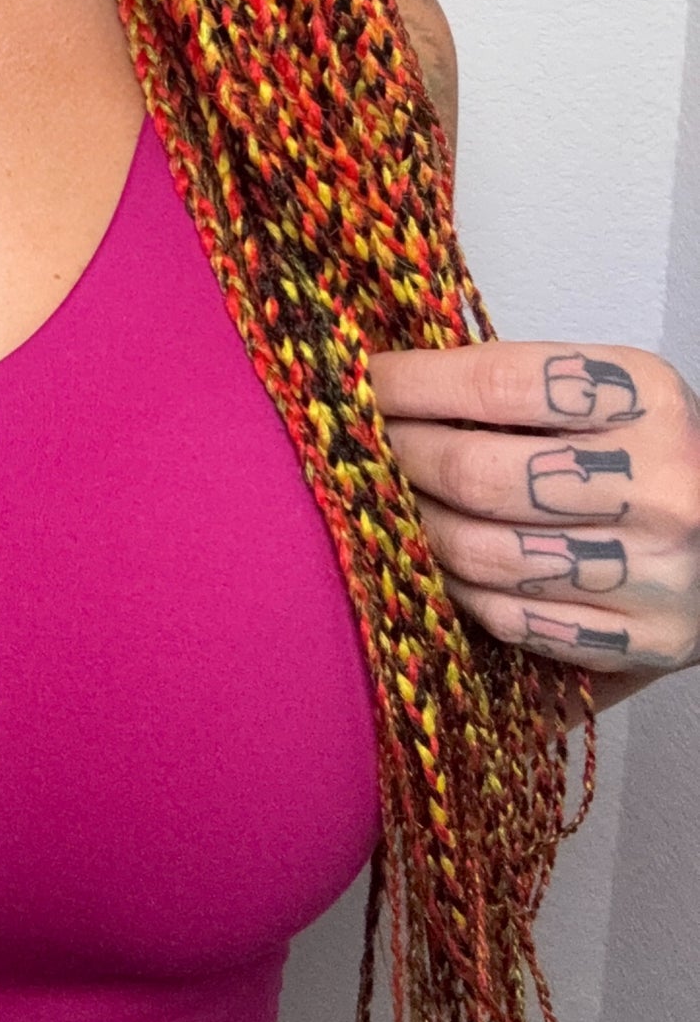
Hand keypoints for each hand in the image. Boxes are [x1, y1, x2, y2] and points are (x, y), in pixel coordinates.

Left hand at [369, 342, 699, 683]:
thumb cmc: (649, 454)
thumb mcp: (608, 397)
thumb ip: (517, 393)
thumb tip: (386, 385)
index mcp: (646, 399)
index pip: (495, 384)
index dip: (409, 383)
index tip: (361, 380)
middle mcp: (660, 484)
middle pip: (477, 473)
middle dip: (397, 455)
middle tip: (362, 446)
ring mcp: (657, 571)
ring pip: (484, 554)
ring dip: (415, 527)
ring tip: (388, 504)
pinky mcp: (647, 641)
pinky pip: (515, 619)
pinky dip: (460, 591)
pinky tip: (440, 564)